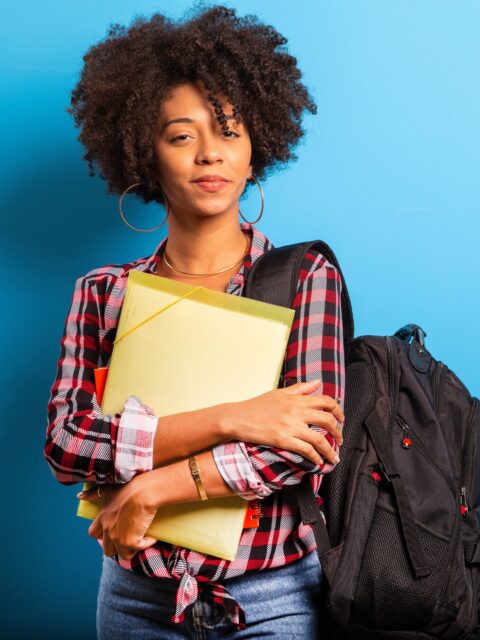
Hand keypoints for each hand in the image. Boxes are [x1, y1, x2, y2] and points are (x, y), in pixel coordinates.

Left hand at [77, 473, 158, 559]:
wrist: (142, 493)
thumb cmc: (128, 489)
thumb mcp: (108, 489)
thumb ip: (94, 493)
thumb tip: (79, 495)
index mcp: (102, 519)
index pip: (93, 534)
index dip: (101, 535)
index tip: (112, 531)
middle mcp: (107, 531)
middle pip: (107, 550)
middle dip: (117, 546)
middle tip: (128, 538)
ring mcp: (118, 538)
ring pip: (122, 554)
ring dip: (131, 548)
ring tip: (140, 539)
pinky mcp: (130, 542)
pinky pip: (137, 550)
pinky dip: (146, 544)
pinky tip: (152, 537)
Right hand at [222, 380, 344, 465]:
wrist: (238, 418)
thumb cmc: (257, 405)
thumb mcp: (279, 393)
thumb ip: (300, 388)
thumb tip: (317, 382)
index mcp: (297, 399)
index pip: (325, 401)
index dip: (338, 410)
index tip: (341, 419)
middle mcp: (297, 411)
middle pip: (327, 420)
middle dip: (338, 432)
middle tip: (340, 440)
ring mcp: (290, 426)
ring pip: (319, 439)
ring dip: (330, 450)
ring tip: (334, 457)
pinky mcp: (283, 439)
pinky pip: (306, 449)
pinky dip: (315, 457)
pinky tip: (318, 462)